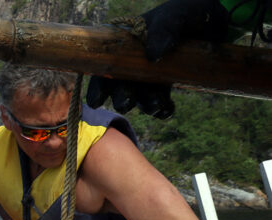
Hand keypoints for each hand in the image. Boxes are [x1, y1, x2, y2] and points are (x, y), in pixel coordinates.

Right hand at [86, 0, 230, 117]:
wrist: (217, 21)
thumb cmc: (190, 12)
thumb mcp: (178, 14)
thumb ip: (165, 28)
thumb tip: (153, 56)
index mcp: (127, 45)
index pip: (106, 68)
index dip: (98, 85)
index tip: (98, 100)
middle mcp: (134, 63)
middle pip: (120, 87)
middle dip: (122, 98)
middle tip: (128, 102)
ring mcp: (151, 75)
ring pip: (141, 98)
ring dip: (145, 105)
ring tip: (157, 106)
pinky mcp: (167, 84)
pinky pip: (160, 103)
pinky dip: (163, 110)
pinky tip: (168, 109)